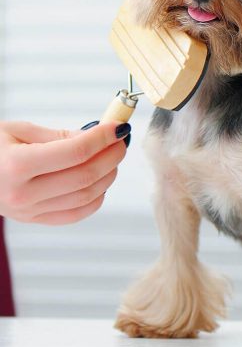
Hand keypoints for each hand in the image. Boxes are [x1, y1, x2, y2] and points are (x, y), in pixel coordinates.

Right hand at [0, 120, 130, 224]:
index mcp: (16, 165)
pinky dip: (96, 198)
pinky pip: (76, 214)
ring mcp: (28, 212)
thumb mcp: (18, 130)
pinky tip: (100, 180)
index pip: (76, 152)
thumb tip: (98, 135)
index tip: (119, 126)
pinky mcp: (33, 220)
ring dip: (109, 174)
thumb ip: (60, 135)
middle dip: (112, 155)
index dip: (104, 137)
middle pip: (86, 176)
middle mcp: (22, 193)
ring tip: (112, 156)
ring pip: (87, 196)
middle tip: (121, 139)